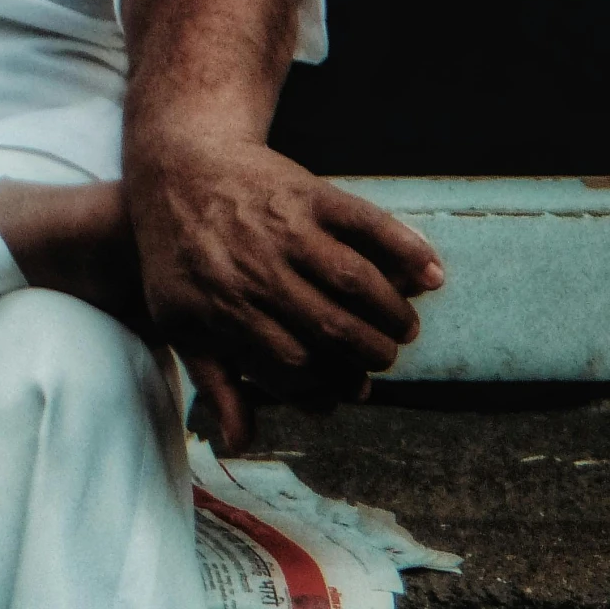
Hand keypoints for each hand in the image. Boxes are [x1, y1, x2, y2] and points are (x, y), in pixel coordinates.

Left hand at [124, 129, 442, 450]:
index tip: (351, 391)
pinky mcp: (307, 192)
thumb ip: (213, 381)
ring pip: (352, 279)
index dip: (328, 385)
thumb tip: (239, 444)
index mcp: (225, 305)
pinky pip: (364, 223)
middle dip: (368, 353)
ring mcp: (285, 226)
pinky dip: (405, 248)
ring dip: (391, 311)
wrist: (178, 164)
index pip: (293, 365)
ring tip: (404, 328)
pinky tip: (431, 274)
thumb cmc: (178, 251)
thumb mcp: (179, 318)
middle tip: (384, 359)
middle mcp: (258, 267)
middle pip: (330, 326)